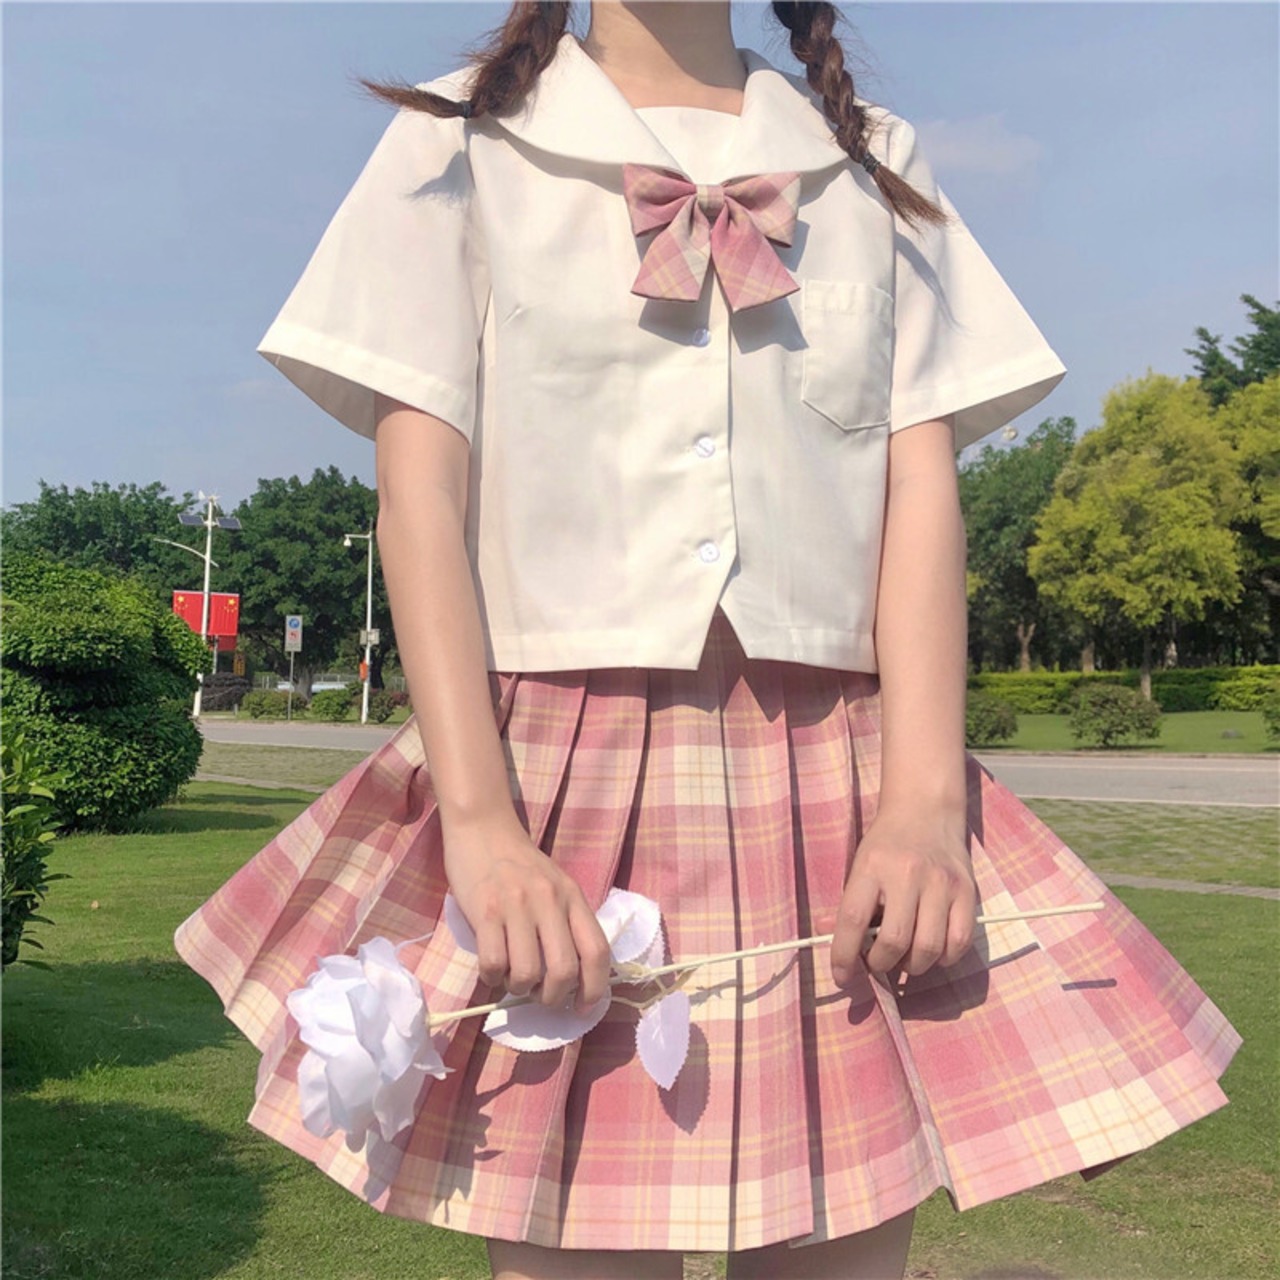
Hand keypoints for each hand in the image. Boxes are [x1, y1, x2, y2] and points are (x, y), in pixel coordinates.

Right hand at [441, 810, 612, 1014]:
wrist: (483, 829)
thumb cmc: (521, 864)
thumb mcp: (556, 886)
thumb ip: (567, 922)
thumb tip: (572, 978)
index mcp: (572, 897)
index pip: (596, 951)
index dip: (594, 988)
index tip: (582, 1008)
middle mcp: (549, 901)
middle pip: (563, 971)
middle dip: (552, 997)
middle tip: (540, 997)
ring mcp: (516, 906)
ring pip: (526, 974)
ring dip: (519, 988)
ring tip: (512, 978)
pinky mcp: (484, 911)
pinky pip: (493, 964)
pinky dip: (492, 978)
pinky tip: (492, 968)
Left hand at [825, 805, 976, 984]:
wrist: (926, 810)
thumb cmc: (887, 845)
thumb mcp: (859, 866)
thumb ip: (850, 906)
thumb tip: (836, 949)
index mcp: (872, 867)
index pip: (853, 920)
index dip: (844, 956)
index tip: (842, 977)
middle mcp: (908, 874)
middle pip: (895, 941)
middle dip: (881, 965)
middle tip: (877, 963)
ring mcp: (941, 883)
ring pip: (928, 948)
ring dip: (912, 966)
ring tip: (904, 959)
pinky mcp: (967, 892)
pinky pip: (959, 942)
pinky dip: (944, 958)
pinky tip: (932, 952)